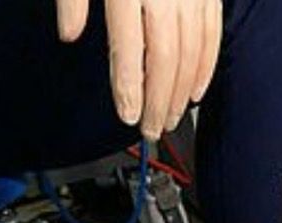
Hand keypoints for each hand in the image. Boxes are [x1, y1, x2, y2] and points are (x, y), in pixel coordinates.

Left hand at [56, 0, 222, 138]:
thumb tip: (69, 36)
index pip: (130, 46)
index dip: (130, 86)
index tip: (128, 115)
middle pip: (166, 56)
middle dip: (159, 99)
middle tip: (150, 130)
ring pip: (193, 50)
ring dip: (182, 92)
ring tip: (169, 118)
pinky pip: (212, 33)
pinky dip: (206, 66)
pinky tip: (196, 91)